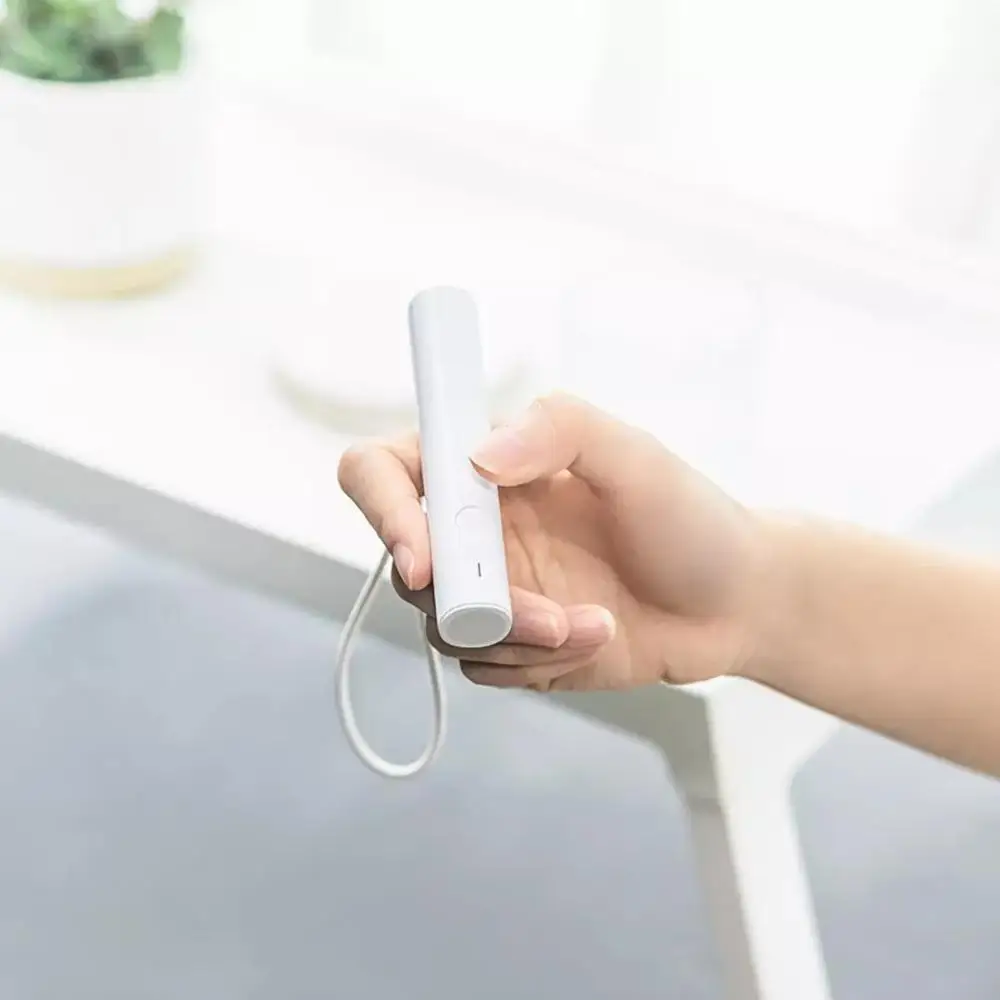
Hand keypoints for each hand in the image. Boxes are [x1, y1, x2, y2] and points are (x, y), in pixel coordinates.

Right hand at [338, 393, 770, 691]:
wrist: (736, 603)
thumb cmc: (689, 518)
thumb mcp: (634, 454)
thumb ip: (557, 429)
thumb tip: (476, 459)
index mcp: (486, 467)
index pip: (384, 471)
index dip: (384, 511)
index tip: (426, 559)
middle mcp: (477, 528)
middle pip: (408, 567)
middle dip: (473, 600)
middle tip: (545, 611)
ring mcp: (492, 591)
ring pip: (445, 629)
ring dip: (519, 637)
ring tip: (595, 622)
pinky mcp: (513, 645)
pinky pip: (484, 667)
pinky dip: (536, 663)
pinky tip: (596, 639)